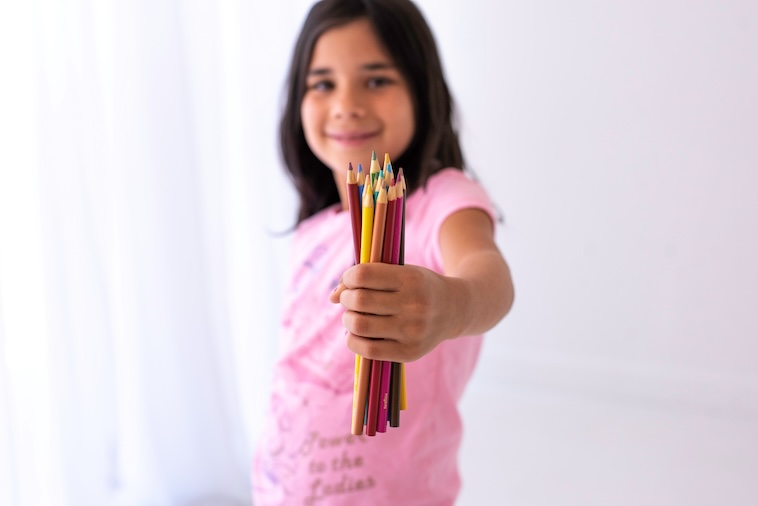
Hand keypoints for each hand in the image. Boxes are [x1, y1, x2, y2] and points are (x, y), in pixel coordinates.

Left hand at [329, 262, 466, 361]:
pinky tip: (357, 333)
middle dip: (346, 299)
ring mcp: (412, 332)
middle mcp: (414, 305)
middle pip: (359, 301)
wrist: (456, 309)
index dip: (348, 277)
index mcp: (411, 279)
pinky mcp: (410, 353)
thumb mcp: (401, 272)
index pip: (363, 276)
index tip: (350, 280)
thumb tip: (332, 296)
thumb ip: (367, 278)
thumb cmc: (419, 287)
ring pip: (359, 326)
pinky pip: (368, 350)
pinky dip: (353, 340)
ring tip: (354, 316)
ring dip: (348, 319)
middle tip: (350, 299)